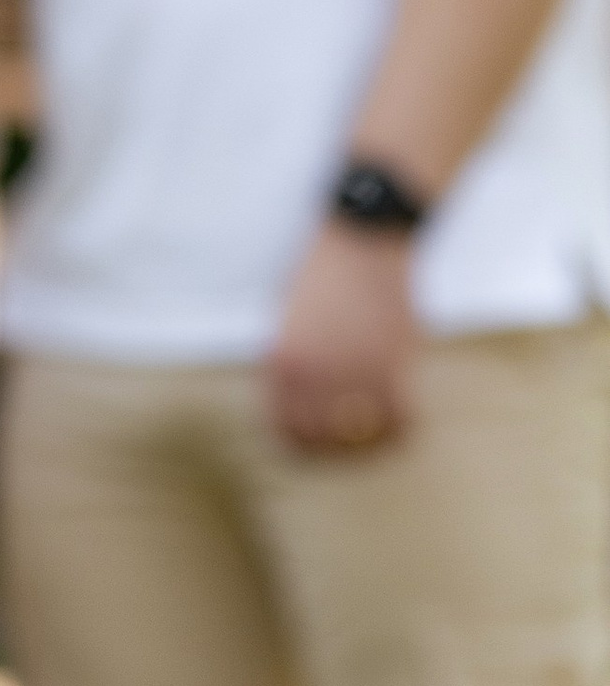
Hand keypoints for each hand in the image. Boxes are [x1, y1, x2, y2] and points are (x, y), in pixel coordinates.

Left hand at [267, 222, 417, 453]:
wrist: (362, 237)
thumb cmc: (321, 274)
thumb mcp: (285, 323)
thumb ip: (288, 368)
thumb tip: (297, 411)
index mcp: (282, 364)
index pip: (287, 433)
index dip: (303, 446)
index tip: (319, 444)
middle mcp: (315, 374)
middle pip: (323, 441)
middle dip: (336, 448)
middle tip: (351, 441)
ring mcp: (357, 369)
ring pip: (363, 436)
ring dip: (370, 443)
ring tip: (376, 434)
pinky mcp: (395, 360)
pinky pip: (402, 419)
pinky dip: (403, 428)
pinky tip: (403, 420)